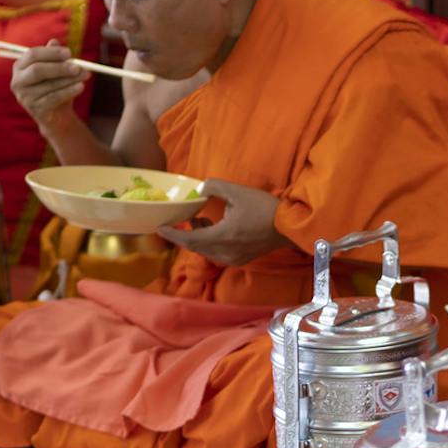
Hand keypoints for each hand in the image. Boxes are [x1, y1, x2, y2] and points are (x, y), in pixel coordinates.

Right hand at [8, 44, 85, 126]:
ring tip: (85, 75)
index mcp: (20, 66)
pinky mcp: (35, 109)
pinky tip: (81, 87)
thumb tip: (54, 42)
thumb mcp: (55, 69)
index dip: (51, 53)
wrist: (57, 114)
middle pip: (37, 70)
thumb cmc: (55, 86)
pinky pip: (54, 98)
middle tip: (77, 67)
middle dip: (59, 67)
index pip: (32, 55)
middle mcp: (18, 81)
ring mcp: (25, 96)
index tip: (69, 53)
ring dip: (69, 79)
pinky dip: (69, 91)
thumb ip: (53, 56)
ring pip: (49, 85)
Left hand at [159, 179, 288, 267]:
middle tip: (176, 221)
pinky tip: (214, 228)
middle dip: (184, 234)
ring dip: (198, 237)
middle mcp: (225, 252)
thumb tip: (200, 189)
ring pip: (206, 251)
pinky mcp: (240, 260)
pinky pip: (217, 253)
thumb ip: (215, 187)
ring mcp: (233, 258)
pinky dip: (209, 242)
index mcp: (222, 237)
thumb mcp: (238, 192)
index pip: (189, 239)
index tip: (159, 228)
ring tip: (199, 219)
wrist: (289, 227)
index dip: (172, 235)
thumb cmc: (264, 208)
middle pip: (196, 247)